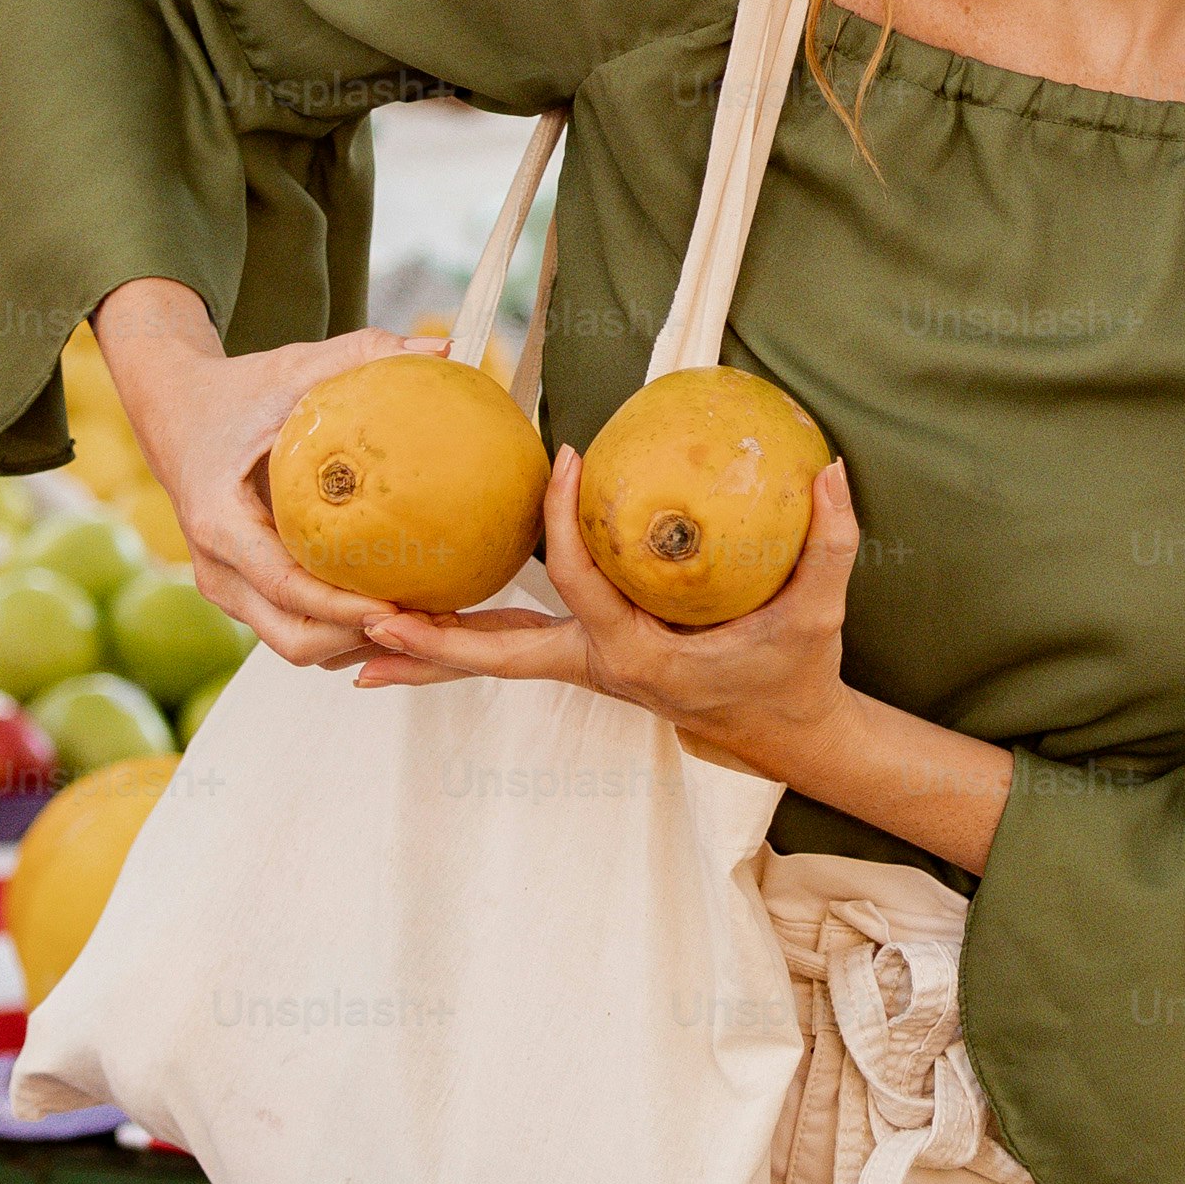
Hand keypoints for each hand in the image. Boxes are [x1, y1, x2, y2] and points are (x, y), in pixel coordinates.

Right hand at [91, 278, 427, 668]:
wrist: (175, 412)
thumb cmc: (238, 393)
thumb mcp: (293, 367)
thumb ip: (363, 353)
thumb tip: (443, 347)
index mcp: (220, 524)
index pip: (287, 588)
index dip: (343, 609)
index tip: (398, 608)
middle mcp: (217, 569)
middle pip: (294, 640)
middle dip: (360, 641)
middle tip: (426, 625)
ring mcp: (228, 589)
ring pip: (297, 646)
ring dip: (358, 643)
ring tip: (426, 625)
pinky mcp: (246, 593)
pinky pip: (297, 628)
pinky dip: (344, 630)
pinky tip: (400, 607)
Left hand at [356, 453, 866, 777]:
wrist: (784, 727)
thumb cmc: (797, 669)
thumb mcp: (821, 612)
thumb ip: (831, 543)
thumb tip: (831, 468)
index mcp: (640, 657)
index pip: (581, 584)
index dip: (564, 522)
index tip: (560, 456)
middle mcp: (597, 669)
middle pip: (495, 654)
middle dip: (429, 641)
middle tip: (364, 618)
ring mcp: (583, 670)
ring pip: (488, 656)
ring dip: (424, 645)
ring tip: (352, 627)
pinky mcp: (580, 662)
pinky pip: (505, 647)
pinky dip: (456, 638)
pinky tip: (407, 621)